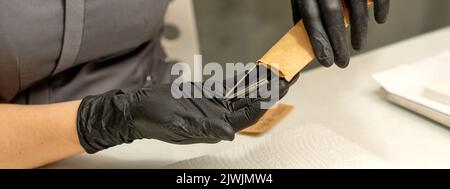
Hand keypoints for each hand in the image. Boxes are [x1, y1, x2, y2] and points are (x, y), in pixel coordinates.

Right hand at [76, 67, 290, 152]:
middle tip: (288, 74)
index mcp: (214, 127)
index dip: (266, 101)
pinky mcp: (207, 96)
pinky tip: (254, 71)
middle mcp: (218, 118)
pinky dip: (242, 79)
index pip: (248, 115)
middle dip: (270, 90)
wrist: (136, 108)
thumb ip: (204, 128)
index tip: (281, 86)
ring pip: (243, 94)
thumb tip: (230, 133)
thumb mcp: (178, 124)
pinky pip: (229, 87)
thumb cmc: (153, 118)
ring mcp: (213, 106)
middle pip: (251, 104)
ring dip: (260, 83)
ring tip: (277, 70)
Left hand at [291, 0, 389, 67]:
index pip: (311, 18)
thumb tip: (305, 38)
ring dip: (359, 29)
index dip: (319, 42)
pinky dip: (380, 7)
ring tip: (358, 46)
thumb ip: (304, 10)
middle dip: (338, 42)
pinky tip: (379, 21)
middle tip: (343, 63)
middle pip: (333, 15)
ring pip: (356, 7)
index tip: (326, 61)